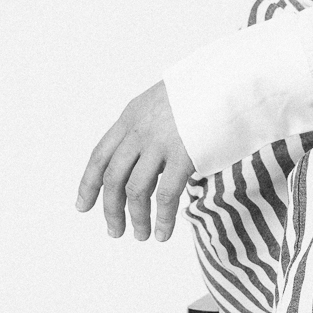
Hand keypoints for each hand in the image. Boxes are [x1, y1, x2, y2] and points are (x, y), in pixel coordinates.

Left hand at [76, 80, 193, 241]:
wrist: (229, 77)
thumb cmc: (204, 90)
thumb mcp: (164, 101)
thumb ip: (151, 127)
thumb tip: (150, 161)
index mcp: (131, 116)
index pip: (100, 155)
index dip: (88, 184)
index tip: (83, 206)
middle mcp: (139, 130)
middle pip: (112, 177)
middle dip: (110, 209)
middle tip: (114, 231)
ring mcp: (160, 143)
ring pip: (135, 190)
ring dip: (136, 218)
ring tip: (141, 235)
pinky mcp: (184, 155)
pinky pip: (165, 195)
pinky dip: (161, 218)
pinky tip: (163, 233)